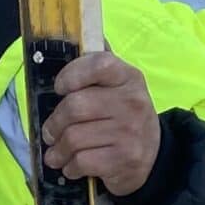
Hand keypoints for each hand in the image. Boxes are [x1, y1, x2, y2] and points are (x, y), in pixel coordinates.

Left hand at [41, 52, 160, 198]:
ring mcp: (129, 132)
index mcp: (128, 77)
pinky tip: (72, 167)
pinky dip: (70, 167)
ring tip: (56, 154)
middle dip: (54, 124)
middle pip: (74, 106)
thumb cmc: (124, 117)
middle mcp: (132, 102)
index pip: (98, 63)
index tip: (60, 89)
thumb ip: (99, 66)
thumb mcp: (119, 87)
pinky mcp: (124, 159)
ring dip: (57, 151)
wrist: (154, 155)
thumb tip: (79, 37)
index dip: (71, 74)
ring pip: (73, 138)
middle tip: (50, 133)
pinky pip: (82, 161)